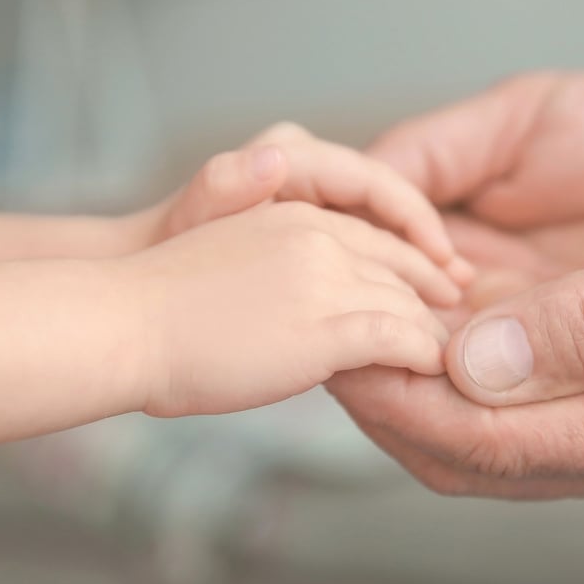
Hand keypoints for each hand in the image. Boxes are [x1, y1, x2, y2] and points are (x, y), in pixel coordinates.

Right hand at [120, 201, 456, 417]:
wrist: (126, 324)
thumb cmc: (162, 304)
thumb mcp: (233, 257)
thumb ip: (283, 267)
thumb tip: (307, 298)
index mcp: (294, 214)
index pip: (374, 233)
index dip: (413, 259)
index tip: (435, 281)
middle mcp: (318, 237)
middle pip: (399, 267)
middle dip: (433, 292)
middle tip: (458, 318)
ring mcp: (325, 281)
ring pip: (405, 303)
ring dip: (431, 331)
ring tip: (449, 355)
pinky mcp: (327, 328)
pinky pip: (398, 339)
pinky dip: (423, 354)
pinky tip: (433, 369)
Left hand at [123, 124, 472, 283]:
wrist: (135, 305)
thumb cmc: (165, 261)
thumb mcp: (194, 221)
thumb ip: (229, 186)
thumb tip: (273, 160)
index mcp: (290, 157)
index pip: (378, 182)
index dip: (420, 224)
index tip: (445, 268)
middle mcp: (307, 172)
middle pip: (387, 207)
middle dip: (426, 249)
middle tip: (460, 293)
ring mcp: (308, 205)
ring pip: (378, 233)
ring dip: (411, 269)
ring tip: (445, 308)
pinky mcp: (305, 237)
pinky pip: (359, 253)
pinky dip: (384, 281)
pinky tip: (403, 316)